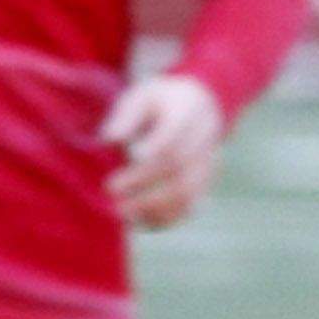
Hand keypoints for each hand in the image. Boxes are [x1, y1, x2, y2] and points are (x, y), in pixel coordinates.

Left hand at [101, 69, 225, 228]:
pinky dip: (168, 218)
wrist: (200, 102)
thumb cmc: (159, 101)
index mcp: (189, 113)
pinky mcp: (207, 181)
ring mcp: (209, 162)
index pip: (170, 144)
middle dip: (143, 186)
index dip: (143, 164)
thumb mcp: (141, 95)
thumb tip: (109, 139)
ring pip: (189, 192)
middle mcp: (205, 140)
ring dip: (154, 208)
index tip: (114, 176)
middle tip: (110, 193)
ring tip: (121, 214)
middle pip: (178, 170)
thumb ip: (126, 116)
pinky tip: (140, 223)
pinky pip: (192, 205)